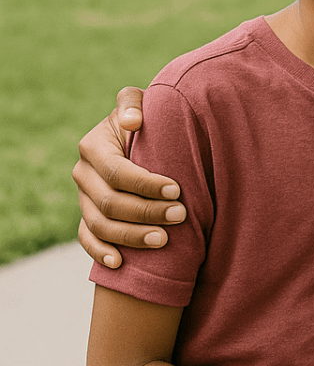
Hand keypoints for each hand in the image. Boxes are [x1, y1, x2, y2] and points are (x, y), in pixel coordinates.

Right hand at [73, 89, 185, 267]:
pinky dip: (100, 253)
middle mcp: (83, 173)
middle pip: (110, 203)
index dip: (146, 183)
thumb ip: (133, 103)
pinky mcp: (87, 216)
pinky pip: (86, 239)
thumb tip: (132, 122)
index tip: (176, 189)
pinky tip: (120, 263)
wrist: (142, 135)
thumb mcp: (141, 102)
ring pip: (100, 225)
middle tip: (180, 216)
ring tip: (164, 240)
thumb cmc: (148, 117)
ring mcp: (83, 197)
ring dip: (131, 236)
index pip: (118, 171)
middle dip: (146, 212)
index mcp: (93, 145)